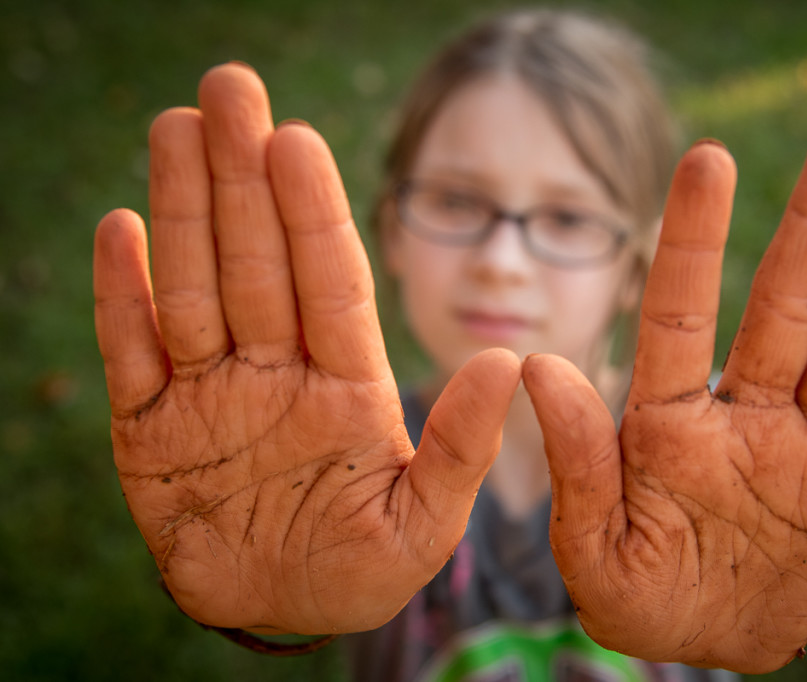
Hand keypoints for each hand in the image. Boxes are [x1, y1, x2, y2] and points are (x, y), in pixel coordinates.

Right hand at [93, 63, 519, 634]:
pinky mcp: (151, 428)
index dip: (312, 212)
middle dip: (244, 178)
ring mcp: (212, 392)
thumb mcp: (424, 524)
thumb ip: (462, 448)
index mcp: (348, 385)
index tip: (299, 142)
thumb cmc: (361, 570)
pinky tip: (123, 231)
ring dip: (185, 210)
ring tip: (177, 129)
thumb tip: (507, 361)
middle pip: (258, 261)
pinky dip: (125, 298)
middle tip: (231, 89)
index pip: (329, 281)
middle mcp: (278, 370)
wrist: (282, 610)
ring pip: (195, 287)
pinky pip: (134, 352)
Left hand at [522, 115, 806, 672]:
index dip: (695, 239)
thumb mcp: (592, 541)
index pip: (681, 313)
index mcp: (669, 420)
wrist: (706, 646)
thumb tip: (533, 366)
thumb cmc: (637, 594)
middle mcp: (743, 417)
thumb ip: (574, 458)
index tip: (707, 158)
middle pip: (783, 307)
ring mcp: (806, 451)